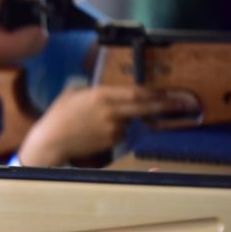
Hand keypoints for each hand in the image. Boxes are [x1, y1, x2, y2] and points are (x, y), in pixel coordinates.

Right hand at [18, 85, 183, 166]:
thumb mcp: (71, 95)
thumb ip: (90, 90)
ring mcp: (112, 127)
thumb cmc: (57, 116)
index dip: (152, 92)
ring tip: (98, 123)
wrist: (51, 141)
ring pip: (129, 121)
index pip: (134, 92)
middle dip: (163, 105)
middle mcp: (111, 110)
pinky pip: (119, 133)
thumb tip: (102, 89)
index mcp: (100, 95)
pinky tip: (95, 133)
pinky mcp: (111, 141)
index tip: (165, 91)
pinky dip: (115, 132)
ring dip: (125, 121)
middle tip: (179, 104)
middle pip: (143, 107)